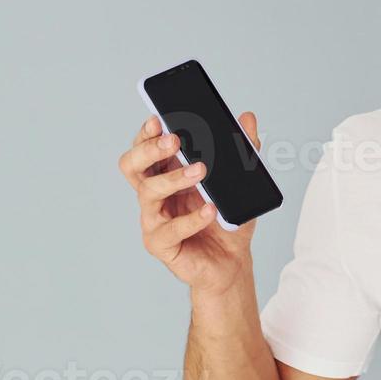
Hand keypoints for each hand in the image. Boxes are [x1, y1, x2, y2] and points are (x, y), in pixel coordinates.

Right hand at [118, 113, 262, 293]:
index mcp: (165, 174)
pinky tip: (210, 210)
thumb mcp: (241, 182)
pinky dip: (192, 218)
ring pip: (148, 192)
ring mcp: (153, 220)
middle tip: (174, 141)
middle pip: (132, 165)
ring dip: (174, 178)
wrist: (232, 261)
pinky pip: (170, 229)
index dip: (147, 133)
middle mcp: (154, 194)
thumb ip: (243, 150)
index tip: (159, 119)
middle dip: (149, 149)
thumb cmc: (228, 220)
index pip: (145, 147)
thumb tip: (248, 118)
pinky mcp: (160, 244)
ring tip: (201, 171)